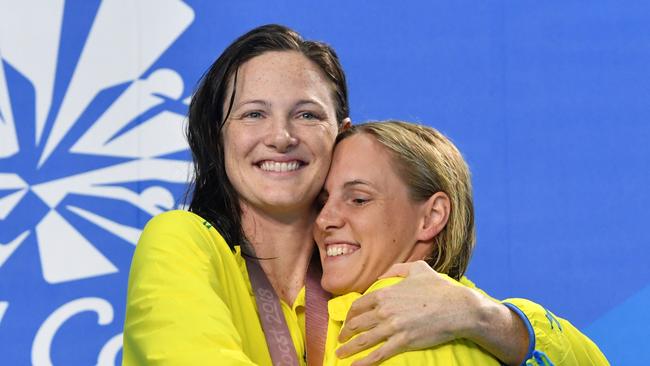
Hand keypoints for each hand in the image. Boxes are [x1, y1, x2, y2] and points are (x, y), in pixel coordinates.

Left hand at [336, 261, 527, 365]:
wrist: (457, 308)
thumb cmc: (439, 288)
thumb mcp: (417, 270)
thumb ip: (396, 270)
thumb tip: (382, 276)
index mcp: (385, 293)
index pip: (359, 305)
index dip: (350, 315)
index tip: (347, 320)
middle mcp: (385, 310)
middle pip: (357, 324)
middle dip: (345, 332)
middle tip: (340, 338)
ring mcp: (393, 327)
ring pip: (364, 340)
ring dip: (349, 348)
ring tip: (340, 354)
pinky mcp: (403, 341)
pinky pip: (379, 354)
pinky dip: (365, 361)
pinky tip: (355, 365)